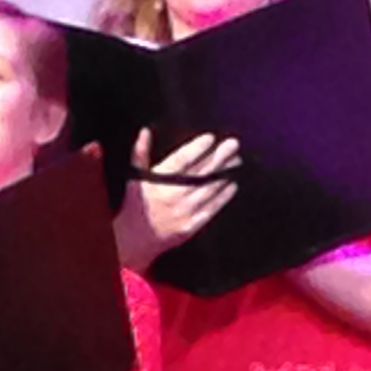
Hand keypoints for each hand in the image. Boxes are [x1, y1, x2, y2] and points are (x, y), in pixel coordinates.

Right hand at [115, 127, 240, 269]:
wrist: (134, 239)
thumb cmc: (135, 204)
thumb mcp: (134, 178)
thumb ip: (140, 153)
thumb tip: (145, 131)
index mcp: (157, 181)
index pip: (180, 160)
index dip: (196, 148)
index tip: (211, 138)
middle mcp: (172, 195)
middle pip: (200, 173)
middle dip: (218, 157)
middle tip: (233, 144)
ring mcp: (183, 212)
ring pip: (208, 189)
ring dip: (224, 174)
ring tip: (237, 162)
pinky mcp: (191, 226)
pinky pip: (211, 209)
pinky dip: (223, 197)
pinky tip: (233, 185)